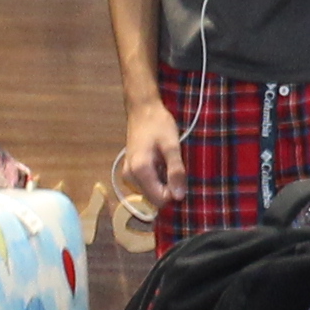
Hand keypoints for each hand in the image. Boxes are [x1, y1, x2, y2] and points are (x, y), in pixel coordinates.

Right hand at [114, 95, 183, 214]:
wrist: (143, 110)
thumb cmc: (158, 124)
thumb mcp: (172, 146)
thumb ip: (176, 171)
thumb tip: (179, 197)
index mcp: (140, 171)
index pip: (159, 200)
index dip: (174, 192)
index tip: (181, 175)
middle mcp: (130, 177)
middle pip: (154, 198)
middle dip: (168, 188)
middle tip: (174, 166)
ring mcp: (128, 175)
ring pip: (151, 192)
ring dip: (163, 182)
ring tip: (167, 162)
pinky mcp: (130, 171)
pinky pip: (147, 184)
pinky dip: (157, 178)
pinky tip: (161, 162)